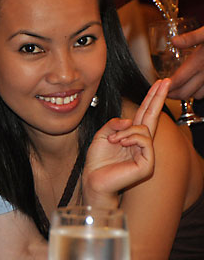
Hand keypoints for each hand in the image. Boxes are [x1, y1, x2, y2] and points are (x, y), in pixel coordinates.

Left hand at [83, 79, 169, 206]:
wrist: (93, 179)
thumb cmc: (97, 160)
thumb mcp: (103, 135)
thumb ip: (115, 124)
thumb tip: (129, 119)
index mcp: (131, 136)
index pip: (144, 114)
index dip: (151, 98)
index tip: (160, 83)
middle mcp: (141, 143)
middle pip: (152, 116)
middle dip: (157, 97)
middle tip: (165, 81)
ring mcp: (147, 153)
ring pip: (143, 129)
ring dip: (125, 132)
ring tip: (114, 141)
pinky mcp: (148, 163)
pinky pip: (143, 139)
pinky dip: (130, 138)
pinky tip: (120, 144)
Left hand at [170, 26, 203, 98]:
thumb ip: (192, 37)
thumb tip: (174, 42)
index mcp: (199, 61)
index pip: (178, 80)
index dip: (166, 86)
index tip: (158, 85)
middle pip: (185, 92)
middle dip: (173, 94)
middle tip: (164, 91)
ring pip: (198, 95)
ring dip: (187, 94)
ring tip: (177, 88)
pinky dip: (200, 92)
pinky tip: (195, 85)